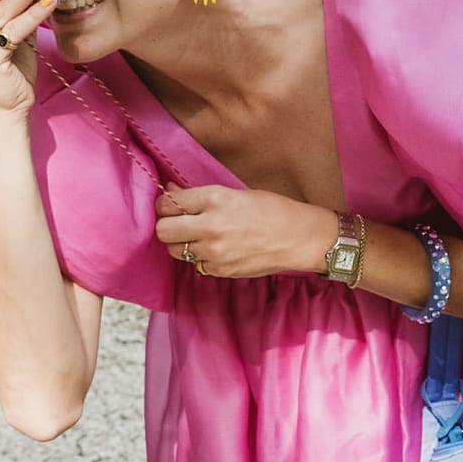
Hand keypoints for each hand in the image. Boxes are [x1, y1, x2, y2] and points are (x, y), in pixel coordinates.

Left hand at [153, 186, 331, 279]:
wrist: (299, 237)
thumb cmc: (271, 209)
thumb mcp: (234, 193)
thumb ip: (198, 196)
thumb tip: (170, 191)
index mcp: (215, 199)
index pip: (167, 204)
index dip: (165, 204)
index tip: (171, 205)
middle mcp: (211, 226)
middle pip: (163, 230)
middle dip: (167, 225)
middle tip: (178, 222)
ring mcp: (215, 252)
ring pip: (175, 250)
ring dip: (181, 242)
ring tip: (200, 235)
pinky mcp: (220, 271)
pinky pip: (195, 264)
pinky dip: (200, 257)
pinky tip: (216, 248)